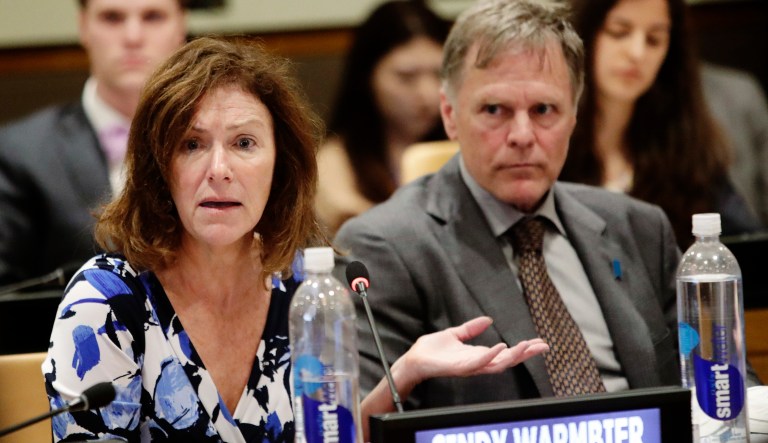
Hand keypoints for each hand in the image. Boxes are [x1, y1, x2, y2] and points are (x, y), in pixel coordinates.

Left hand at [399, 316, 548, 384]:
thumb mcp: (455, 334)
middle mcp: (478, 363)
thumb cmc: (432, 350)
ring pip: (498, 364)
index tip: (540, 342)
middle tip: (544, 347)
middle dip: (526, 354)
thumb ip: (471, 329)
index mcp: (479, 355)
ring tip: (528, 345)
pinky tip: (501, 346)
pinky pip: (479, 363)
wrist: (414, 359)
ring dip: (514, 355)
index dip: (523, 349)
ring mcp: (470, 367)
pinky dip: (491, 356)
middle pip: (508, 360)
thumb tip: (489, 319)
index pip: (506, 353)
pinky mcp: (460, 368)